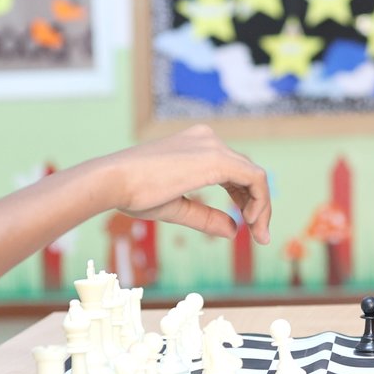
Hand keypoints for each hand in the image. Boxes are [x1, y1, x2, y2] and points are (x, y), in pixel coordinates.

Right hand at [99, 125, 271, 243]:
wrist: (112, 180)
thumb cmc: (133, 192)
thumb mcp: (177, 206)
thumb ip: (206, 217)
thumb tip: (234, 230)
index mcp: (195, 145)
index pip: (233, 171)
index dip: (244, 199)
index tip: (246, 226)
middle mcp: (207, 139)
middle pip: (246, 173)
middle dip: (256, 205)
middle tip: (259, 235)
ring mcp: (212, 146)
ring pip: (254, 175)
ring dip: (261, 206)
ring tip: (258, 233)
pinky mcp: (216, 159)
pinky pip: (254, 178)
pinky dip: (260, 201)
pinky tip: (252, 222)